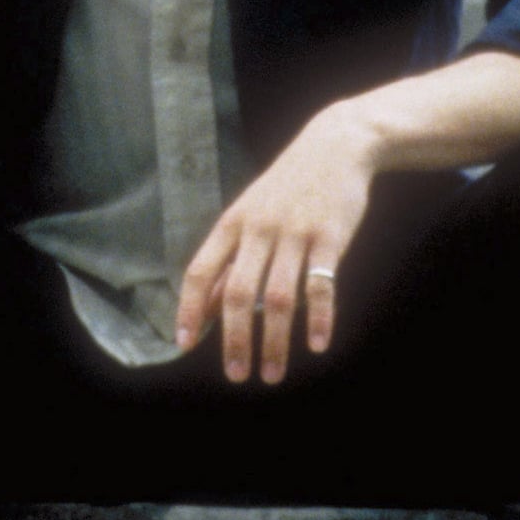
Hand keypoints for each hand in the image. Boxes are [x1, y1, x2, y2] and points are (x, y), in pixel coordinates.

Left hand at [174, 96, 387, 384]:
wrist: (335, 145)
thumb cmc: (286, 188)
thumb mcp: (248, 215)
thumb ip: (227, 261)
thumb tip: (200, 309)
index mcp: (233, 223)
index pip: (200, 270)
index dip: (188, 308)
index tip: (183, 344)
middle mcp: (259, 229)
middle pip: (237, 292)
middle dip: (233, 338)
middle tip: (236, 374)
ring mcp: (295, 233)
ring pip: (278, 297)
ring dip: (273, 340)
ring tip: (271, 374)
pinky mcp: (330, 237)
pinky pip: (321, 285)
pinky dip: (318, 318)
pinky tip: (315, 344)